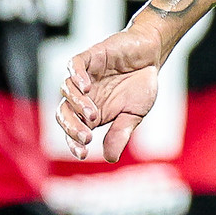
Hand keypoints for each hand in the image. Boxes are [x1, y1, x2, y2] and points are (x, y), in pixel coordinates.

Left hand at [58, 26, 166, 160]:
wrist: (152, 56)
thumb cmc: (141, 86)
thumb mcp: (134, 115)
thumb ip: (120, 133)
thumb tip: (110, 158)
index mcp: (91, 114)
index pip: (73, 130)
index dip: (73, 142)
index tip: (82, 153)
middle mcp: (83, 96)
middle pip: (64, 112)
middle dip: (71, 127)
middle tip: (86, 137)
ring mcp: (85, 76)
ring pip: (66, 90)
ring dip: (76, 104)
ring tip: (93, 114)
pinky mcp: (90, 57)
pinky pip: (74, 65)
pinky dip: (76, 76)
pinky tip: (86, 87)